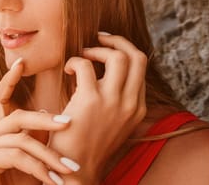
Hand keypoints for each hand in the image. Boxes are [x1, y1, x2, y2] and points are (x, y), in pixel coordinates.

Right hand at [0, 58, 77, 184]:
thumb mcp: (37, 161)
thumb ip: (42, 140)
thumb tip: (66, 119)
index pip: (0, 97)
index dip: (9, 78)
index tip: (22, 62)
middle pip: (16, 116)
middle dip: (45, 120)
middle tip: (70, 124)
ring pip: (21, 138)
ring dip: (49, 156)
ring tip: (70, 170)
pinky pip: (16, 155)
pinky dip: (38, 167)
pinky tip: (52, 180)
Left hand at [48, 33, 147, 183]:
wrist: (77, 170)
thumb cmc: (88, 145)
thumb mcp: (112, 123)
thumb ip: (115, 101)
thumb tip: (104, 76)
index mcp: (136, 107)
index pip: (141, 66)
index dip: (124, 50)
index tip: (108, 45)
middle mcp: (130, 102)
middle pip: (136, 56)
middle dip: (117, 40)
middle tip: (98, 38)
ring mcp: (113, 101)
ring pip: (118, 56)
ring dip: (97, 49)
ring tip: (83, 55)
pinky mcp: (91, 101)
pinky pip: (84, 65)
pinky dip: (75, 60)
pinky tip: (68, 70)